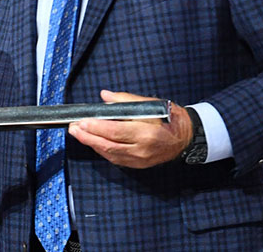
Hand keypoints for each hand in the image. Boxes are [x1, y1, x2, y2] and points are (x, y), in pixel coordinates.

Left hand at [68, 90, 191, 168]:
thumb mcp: (152, 104)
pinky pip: (116, 159)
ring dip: (91, 144)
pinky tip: (92, 142)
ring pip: (110, 154)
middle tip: (74, 127)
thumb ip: (126, 100)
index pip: (116, 132)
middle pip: (109, 145)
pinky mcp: (139, 165)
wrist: (188, 138)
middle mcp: (143, 150)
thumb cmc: (170, 118)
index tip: (82, 121)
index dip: (96, 127)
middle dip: (88, 137)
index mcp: (148, 134)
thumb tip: (105, 96)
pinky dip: (102, 151)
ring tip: (78, 133)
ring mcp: (141, 160)